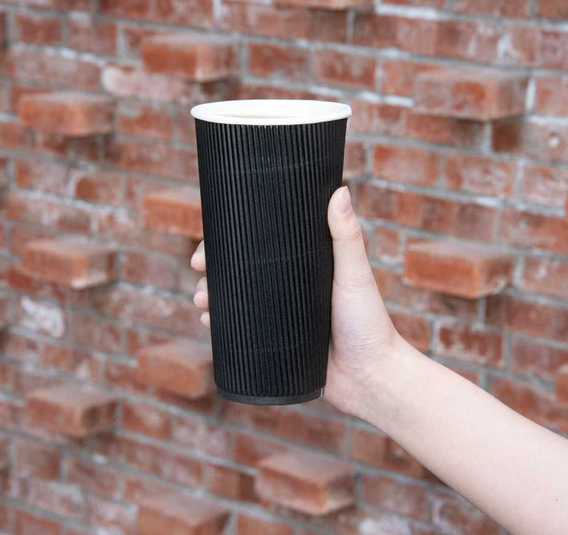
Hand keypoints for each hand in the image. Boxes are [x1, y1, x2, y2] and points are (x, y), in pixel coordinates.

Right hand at [190, 186, 401, 420]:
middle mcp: (287, 286)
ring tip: (200, 301)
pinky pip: (241, 331)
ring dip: (210, 296)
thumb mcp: (355, 275)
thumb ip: (347, 236)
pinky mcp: (274, 342)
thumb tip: (340, 189)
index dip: (231, 240)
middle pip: (241, 270)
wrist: (370, 378)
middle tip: (197, 269)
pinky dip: (221, 325)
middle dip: (213, 269)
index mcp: (302, 265)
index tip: (209, 240)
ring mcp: (279, 314)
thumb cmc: (370, 323)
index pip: (261, 245)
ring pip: (236, 299)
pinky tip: (207, 324)